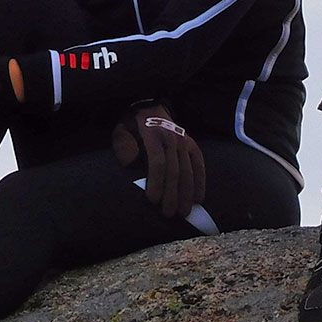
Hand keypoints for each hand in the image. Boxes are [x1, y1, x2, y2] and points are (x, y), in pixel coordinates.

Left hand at [113, 103, 205, 218]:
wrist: (151, 107)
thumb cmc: (132, 126)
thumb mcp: (121, 132)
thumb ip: (124, 147)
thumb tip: (131, 164)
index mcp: (152, 135)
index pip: (158, 162)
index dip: (156, 182)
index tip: (152, 200)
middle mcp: (172, 138)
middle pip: (174, 170)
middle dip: (172, 194)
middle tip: (168, 214)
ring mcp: (184, 141)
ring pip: (188, 170)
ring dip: (186, 193)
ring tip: (183, 212)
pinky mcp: (193, 145)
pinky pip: (199, 165)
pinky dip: (200, 182)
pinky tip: (199, 199)